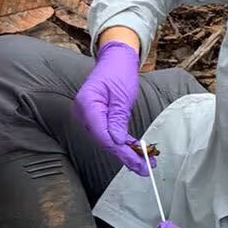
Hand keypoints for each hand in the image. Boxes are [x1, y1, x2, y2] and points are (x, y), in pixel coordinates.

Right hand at [74, 41, 152, 175]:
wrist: (114, 59)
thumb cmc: (118, 71)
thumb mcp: (123, 94)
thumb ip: (118, 118)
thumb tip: (117, 141)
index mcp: (87, 103)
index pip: (101, 134)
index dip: (119, 150)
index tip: (136, 160)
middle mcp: (83, 113)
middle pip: (103, 141)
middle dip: (125, 155)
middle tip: (145, 167)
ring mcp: (87, 117)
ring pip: (106, 140)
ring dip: (125, 152)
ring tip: (144, 163)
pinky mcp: (94, 119)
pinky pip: (107, 134)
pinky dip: (121, 143)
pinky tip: (135, 152)